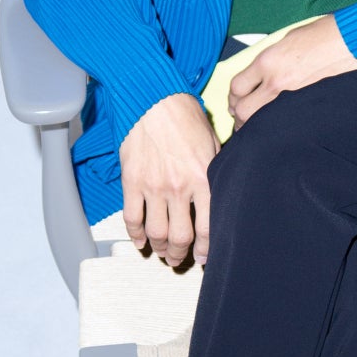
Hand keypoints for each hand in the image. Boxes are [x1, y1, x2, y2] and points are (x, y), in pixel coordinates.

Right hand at [119, 92, 219, 266]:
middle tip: (180, 258)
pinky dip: (135, 235)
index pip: (208, 227)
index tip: (204, 257)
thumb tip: (225, 189)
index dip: (206, 249)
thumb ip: (216, 169)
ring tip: (162, 252)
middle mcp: (178, 186)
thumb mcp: (213, 140)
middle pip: (180, 237)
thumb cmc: (185, 114)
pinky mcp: (132, 181)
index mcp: (203, 177)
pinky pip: (132, 218)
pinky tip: (140, 240)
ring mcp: (153, 186)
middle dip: (181, 254)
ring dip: (160, 248)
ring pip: (156, 233)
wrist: (153, 97)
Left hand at [228, 15, 356, 128]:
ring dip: (255, 124)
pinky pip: (283, 123)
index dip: (233, 96)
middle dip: (239, 114)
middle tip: (242, 114)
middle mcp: (275, 82)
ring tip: (257, 124)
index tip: (237, 98)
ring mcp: (291, 97)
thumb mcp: (287, 40)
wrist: (351, 41)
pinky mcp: (307, 106)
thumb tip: (258, 75)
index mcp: (267, 61)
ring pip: (260, 122)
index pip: (237, 87)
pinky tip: (278, 125)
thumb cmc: (323, 34)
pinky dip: (276, 126)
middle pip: (242, 110)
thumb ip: (269, 60)